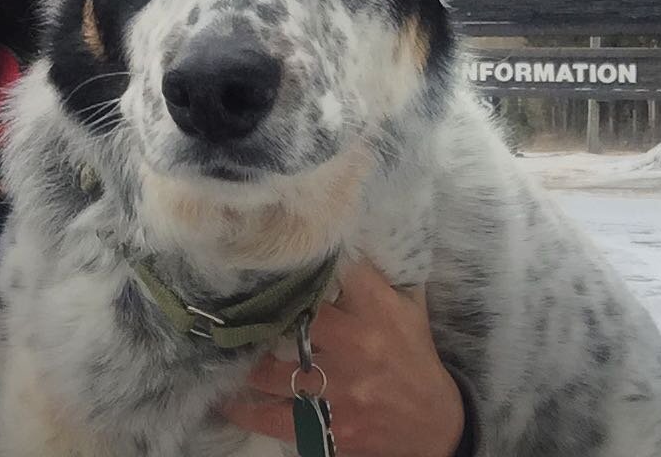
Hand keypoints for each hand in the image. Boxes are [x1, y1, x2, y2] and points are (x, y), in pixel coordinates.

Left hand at [220, 261, 464, 456]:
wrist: (434, 425)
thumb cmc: (416, 358)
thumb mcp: (410, 308)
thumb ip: (383, 275)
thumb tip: (354, 233)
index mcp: (377, 310)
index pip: (338, 271)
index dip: (307, 261)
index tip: (278, 253)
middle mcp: (355, 345)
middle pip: (295, 318)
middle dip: (266, 312)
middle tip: (236, 304)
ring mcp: (340, 389)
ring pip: (273, 370)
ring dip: (247, 361)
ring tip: (226, 348)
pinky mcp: (329, 427)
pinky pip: (274, 418)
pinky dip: (246, 412)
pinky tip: (227, 401)